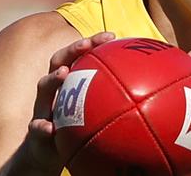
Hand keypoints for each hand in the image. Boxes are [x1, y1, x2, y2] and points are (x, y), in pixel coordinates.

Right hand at [21, 32, 115, 173]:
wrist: (50, 154)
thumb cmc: (78, 129)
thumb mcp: (97, 114)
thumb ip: (119, 101)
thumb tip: (153, 93)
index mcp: (71, 82)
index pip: (80, 55)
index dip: (93, 43)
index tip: (110, 36)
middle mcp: (55, 90)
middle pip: (59, 61)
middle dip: (72, 49)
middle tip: (85, 45)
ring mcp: (43, 108)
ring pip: (43, 88)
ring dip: (52, 79)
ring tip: (63, 74)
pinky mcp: (36, 132)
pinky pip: (36, 127)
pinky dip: (41, 126)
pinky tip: (49, 128)